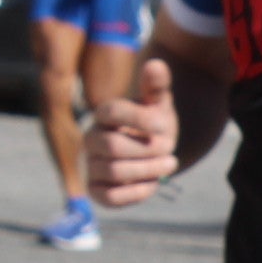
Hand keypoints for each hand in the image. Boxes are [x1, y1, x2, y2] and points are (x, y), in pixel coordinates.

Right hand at [89, 59, 180, 207]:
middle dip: (149, 149)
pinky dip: (137, 192)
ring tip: (169, 164)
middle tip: (170, 148)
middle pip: (113, 146)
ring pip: (114, 171)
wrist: (149, 152)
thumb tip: (156, 64)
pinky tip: (154, 184)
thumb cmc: (152, 125)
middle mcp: (91, 139)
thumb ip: (156, 86)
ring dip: (148, 170)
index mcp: (104, 115)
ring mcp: (92, 165)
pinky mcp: (97, 190)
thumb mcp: (158, 104)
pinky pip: (110, 197)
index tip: (162, 124)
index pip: (110, 112)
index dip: (138, 118)